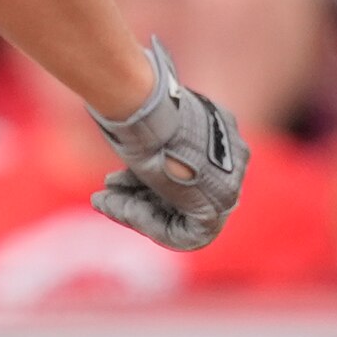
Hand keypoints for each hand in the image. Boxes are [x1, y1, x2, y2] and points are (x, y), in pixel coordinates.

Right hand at [90, 40, 247, 251]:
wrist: (147, 109)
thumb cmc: (139, 103)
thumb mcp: (146, 114)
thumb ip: (151, 134)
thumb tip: (124, 119)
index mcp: (222, 130)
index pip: (187, 167)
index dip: (146, 177)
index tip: (115, 178)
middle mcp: (233, 158)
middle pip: (183, 193)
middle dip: (139, 196)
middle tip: (105, 194)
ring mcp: (229, 185)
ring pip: (181, 216)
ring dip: (136, 211)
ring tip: (103, 201)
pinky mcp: (216, 209)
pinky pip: (184, 233)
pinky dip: (146, 223)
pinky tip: (118, 207)